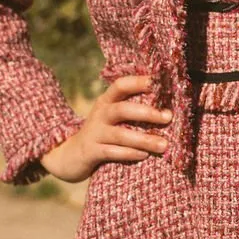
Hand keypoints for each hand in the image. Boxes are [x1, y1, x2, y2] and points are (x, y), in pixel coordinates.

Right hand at [40, 74, 171, 182]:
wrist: (70, 156)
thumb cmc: (102, 133)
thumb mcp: (112, 117)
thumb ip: (132, 110)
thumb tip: (167, 108)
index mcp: (106, 101)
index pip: (121, 85)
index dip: (138, 82)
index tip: (157, 82)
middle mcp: (99, 114)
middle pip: (122, 109)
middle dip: (147, 113)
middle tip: (168, 117)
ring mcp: (94, 133)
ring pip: (120, 134)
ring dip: (144, 139)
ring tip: (164, 145)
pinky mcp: (91, 152)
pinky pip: (112, 152)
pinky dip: (129, 154)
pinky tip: (144, 155)